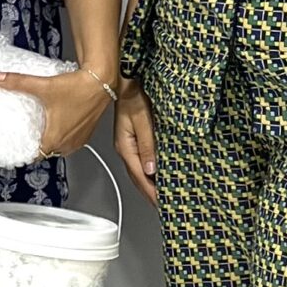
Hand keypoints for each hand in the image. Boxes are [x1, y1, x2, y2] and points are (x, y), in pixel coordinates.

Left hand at [0, 65, 113, 159]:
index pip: (35, 156)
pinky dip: (62, 136)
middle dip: (36, 144)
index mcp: (55, 138)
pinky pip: (70, 141)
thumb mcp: (43, 86)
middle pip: (46, 152)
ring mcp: (79, 139)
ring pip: (59, 147)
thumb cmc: (78, 88)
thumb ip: (18, 82)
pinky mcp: (86, 133)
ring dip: (50, 140)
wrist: (101, 80)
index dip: (25, 152)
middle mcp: (68, 143)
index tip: (17, 146)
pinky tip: (57, 123)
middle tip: (27, 133)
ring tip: (41, 129)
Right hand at [114, 79, 158, 204]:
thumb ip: (146, 144)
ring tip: (160, 195)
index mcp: (125, 146)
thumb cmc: (132, 94)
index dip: (151, 192)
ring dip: (148, 184)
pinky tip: (155, 174)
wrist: (123, 81)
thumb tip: (151, 168)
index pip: (140, 176)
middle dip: (149, 193)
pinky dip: (148, 172)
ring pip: (138, 171)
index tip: (161, 203)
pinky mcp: (132, 139)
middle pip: (137, 178)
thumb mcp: (141, 119)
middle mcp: (125, 148)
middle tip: (162, 205)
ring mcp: (127, 145)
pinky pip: (140, 161)